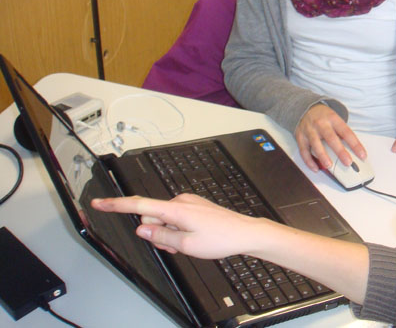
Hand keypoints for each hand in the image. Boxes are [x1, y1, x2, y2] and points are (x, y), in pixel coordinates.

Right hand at [91, 194, 259, 258]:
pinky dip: (177, 230)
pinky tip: (191, 238)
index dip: (116, 205)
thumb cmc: (221, 238)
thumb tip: (142, 228)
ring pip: (164, 220)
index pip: (139, 205)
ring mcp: (188, 203)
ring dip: (168, 234)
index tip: (99, 203)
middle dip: (157, 233)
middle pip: (152, 218)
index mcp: (176, 209)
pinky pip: (175, 219)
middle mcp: (180, 201)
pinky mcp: (194, 206)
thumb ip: (161, 236)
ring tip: (188, 243)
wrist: (244, 233)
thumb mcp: (186, 245)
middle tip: (175, 246)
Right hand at [295, 104, 366, 170]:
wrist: (305, 108)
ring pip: (316, 144)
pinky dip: (309, 161)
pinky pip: (304, 151)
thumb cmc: (323, 116)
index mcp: (333, 119)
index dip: (355, 144)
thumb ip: (342, 132)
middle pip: (331, 138)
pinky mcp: (300, 137)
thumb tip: (353, 150)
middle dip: (340, 151)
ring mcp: (309, 130)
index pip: (346, 132)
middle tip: (348, 162)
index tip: (362, 155)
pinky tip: (315, 168)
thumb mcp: (335, 119)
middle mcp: (321, 124)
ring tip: (329, 166)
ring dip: (323, 156)